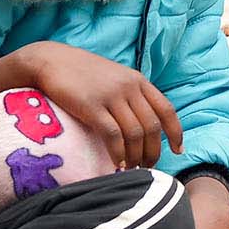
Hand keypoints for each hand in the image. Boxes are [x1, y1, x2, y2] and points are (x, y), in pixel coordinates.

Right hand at [18, 42, 184, 169]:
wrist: (50, 60)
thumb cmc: (81, 73)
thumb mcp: (113, 78)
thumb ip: (129, 95)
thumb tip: (141, 123)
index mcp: (138, 81)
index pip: (166, 109)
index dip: (176, 132)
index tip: (177, 150)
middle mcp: (129, 87)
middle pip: (153, 126)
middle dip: (154, 151)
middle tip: (148, 167)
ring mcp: (111, 96)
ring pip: (135, 133)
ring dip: (136, 156)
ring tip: (132, 169)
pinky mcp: (91, 106)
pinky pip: (112, 134)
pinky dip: (118, 152)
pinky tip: (117, 163)